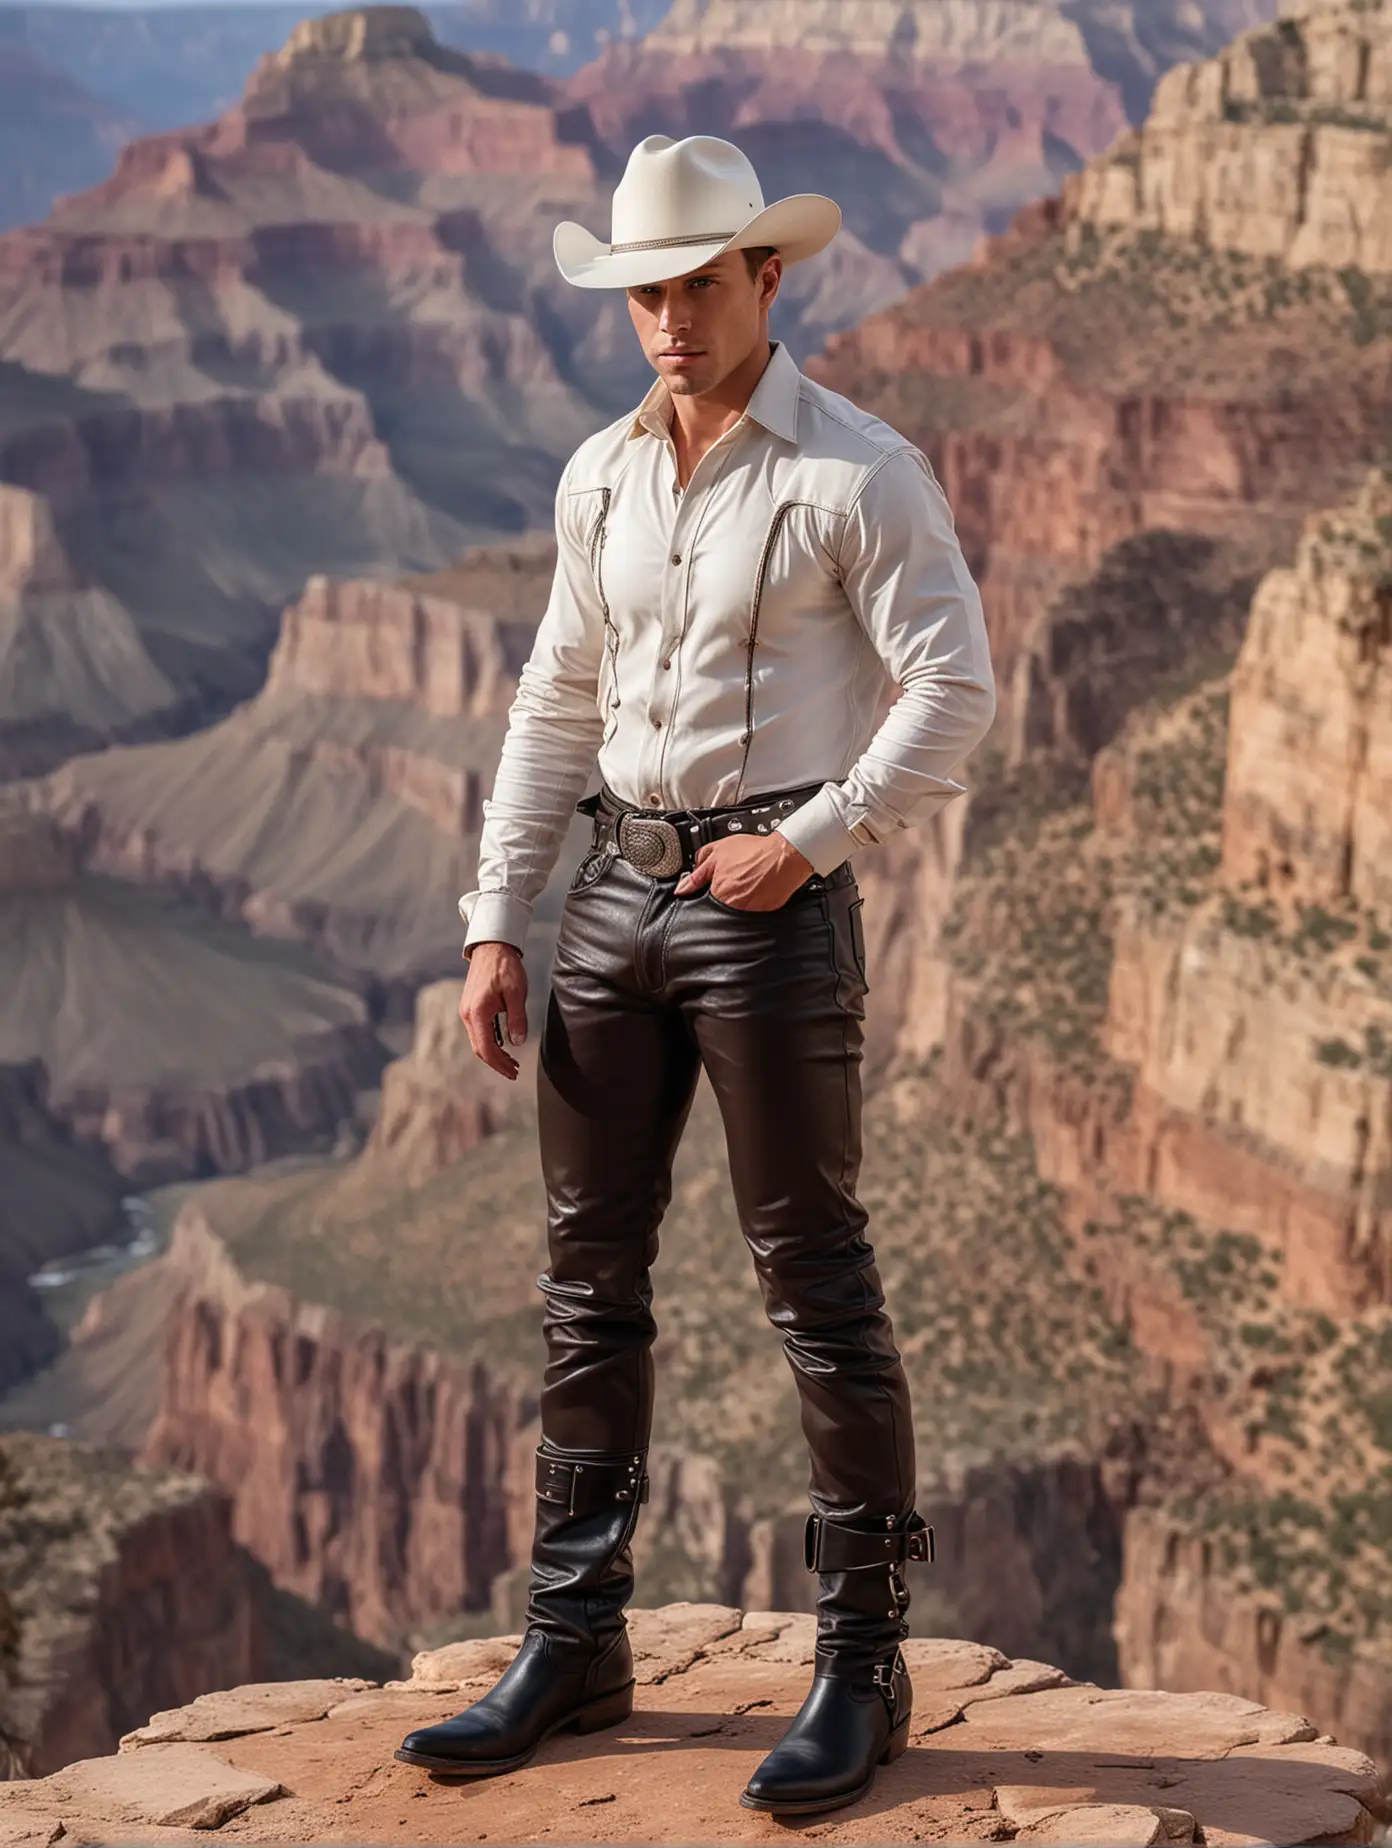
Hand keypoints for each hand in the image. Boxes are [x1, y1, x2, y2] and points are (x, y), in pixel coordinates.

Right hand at [459, 941, 527, 1079]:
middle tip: (515, 1071)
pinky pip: (478, 1031)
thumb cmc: (505, 967)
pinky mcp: (471, 1007)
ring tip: (512, 1062)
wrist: (491, 947)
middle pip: (480, 1049)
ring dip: (494, 1054)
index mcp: (477, 1013)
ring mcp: (467, 1011)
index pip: (486, 1048)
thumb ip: (517, 1018)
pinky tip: (504, 1045)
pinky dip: (490, 1042)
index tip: (514, 1072)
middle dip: (497, 1063)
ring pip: (478, 1041)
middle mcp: (467, 1015)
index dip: (500, 1064)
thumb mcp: (516, 992)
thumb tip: (518, 1043)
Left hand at [674, 831, 813, 909]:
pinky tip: (759, 888)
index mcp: (718, 895)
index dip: (709, 892)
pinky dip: (754, 902)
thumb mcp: (718, 853)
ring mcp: (750, 914)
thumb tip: (682, 889)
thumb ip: (697, 874)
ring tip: (749, 882)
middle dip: (724, 896)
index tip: (716, 885)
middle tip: (736, 879)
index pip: (703, 904)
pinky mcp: (765, 915)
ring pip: (736, 912)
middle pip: (720, 908)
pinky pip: (754, 913)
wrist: (785, 856)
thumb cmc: (755, 853)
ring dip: (740, 900)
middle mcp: (733, 908)